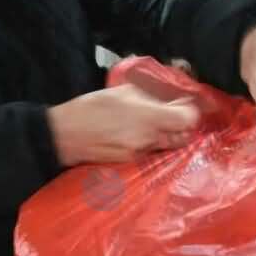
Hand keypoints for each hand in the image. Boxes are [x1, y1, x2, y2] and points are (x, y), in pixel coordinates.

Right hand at [48, 84, 199, 165]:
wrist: (66, 136)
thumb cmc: (92, 107)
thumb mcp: (123, 91)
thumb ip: (151, 95)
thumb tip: (170, 97)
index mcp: (147, 117)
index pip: (187, 120)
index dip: (190, 111)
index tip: (183, 105)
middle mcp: (148, 139)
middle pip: (182, 136)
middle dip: (181, 125)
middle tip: (172, 114)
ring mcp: (141, 155)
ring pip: (167, 146)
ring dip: (166, 135)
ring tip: (151, 123)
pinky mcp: (132, 164)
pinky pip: (151, 153)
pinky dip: (151, 143)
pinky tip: (136, 134)